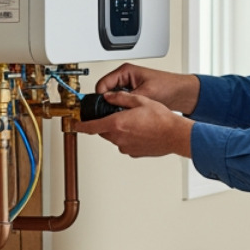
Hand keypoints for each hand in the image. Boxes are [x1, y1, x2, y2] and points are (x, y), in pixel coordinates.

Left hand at [73, 91, 193, 158]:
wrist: (175, 135)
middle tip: (119, 115)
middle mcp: (119, 137)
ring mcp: (125, 147)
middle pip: (103, 131)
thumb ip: (121, 98)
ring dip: (119, 130)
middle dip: (106, 123)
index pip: (90, 127)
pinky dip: (128, 137)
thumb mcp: (140, 100)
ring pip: (114, 137)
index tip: (75, 124)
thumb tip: (109, 97)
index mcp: (117, 123)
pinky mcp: (133, 153)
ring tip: (136, 123)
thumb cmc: (161, 119)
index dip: (80, 125)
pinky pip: (124, 144)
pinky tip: (140, 131)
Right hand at [95, 63, 200, 114]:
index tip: (100, 109)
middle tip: (110, 114)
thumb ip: (128, 98)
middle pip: (106, 93)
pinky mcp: (134, 96)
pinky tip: (128, 115)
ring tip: (122, 115)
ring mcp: (129, 87)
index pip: (102, 84)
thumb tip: (113, 107)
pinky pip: (121, 104)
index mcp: (125, 71)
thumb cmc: (169, 86)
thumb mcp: (146, 92)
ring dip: (116, 108)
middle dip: (107, 104)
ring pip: (113, 100)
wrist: (182, 93)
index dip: (100, 97)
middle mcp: (125, 78)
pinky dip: (122, 110)